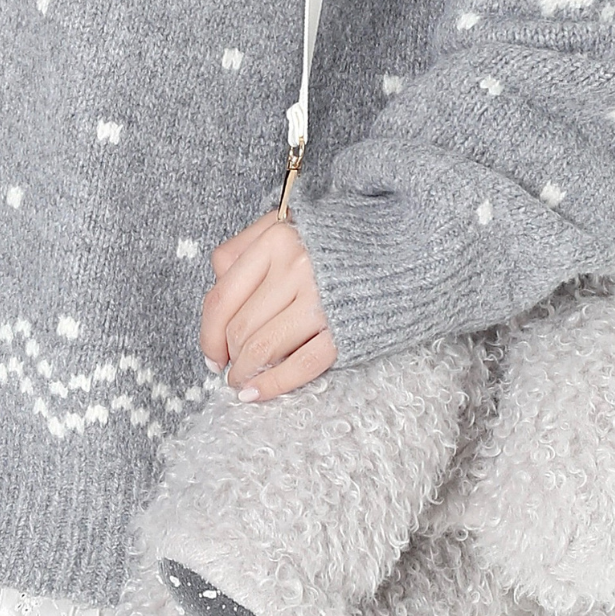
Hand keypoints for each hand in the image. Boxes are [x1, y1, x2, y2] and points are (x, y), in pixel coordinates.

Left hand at [200, 211, 337, 400]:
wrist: (405, 244)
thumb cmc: (339, 237)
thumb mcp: (286, 222)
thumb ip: (245, 248)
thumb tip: (217, 287)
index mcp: (276, 239)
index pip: (223, 297)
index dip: (209, 333)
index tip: (211, 352)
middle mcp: (296, 267)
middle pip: (242, 327)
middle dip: (230, 357)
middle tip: (229, 370)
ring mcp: (322, 300)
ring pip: (264, 347)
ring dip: (246, 373)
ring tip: (242, 382)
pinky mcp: (346, 328)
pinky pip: (302, 364)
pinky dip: (274, 384)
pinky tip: (258, 393)